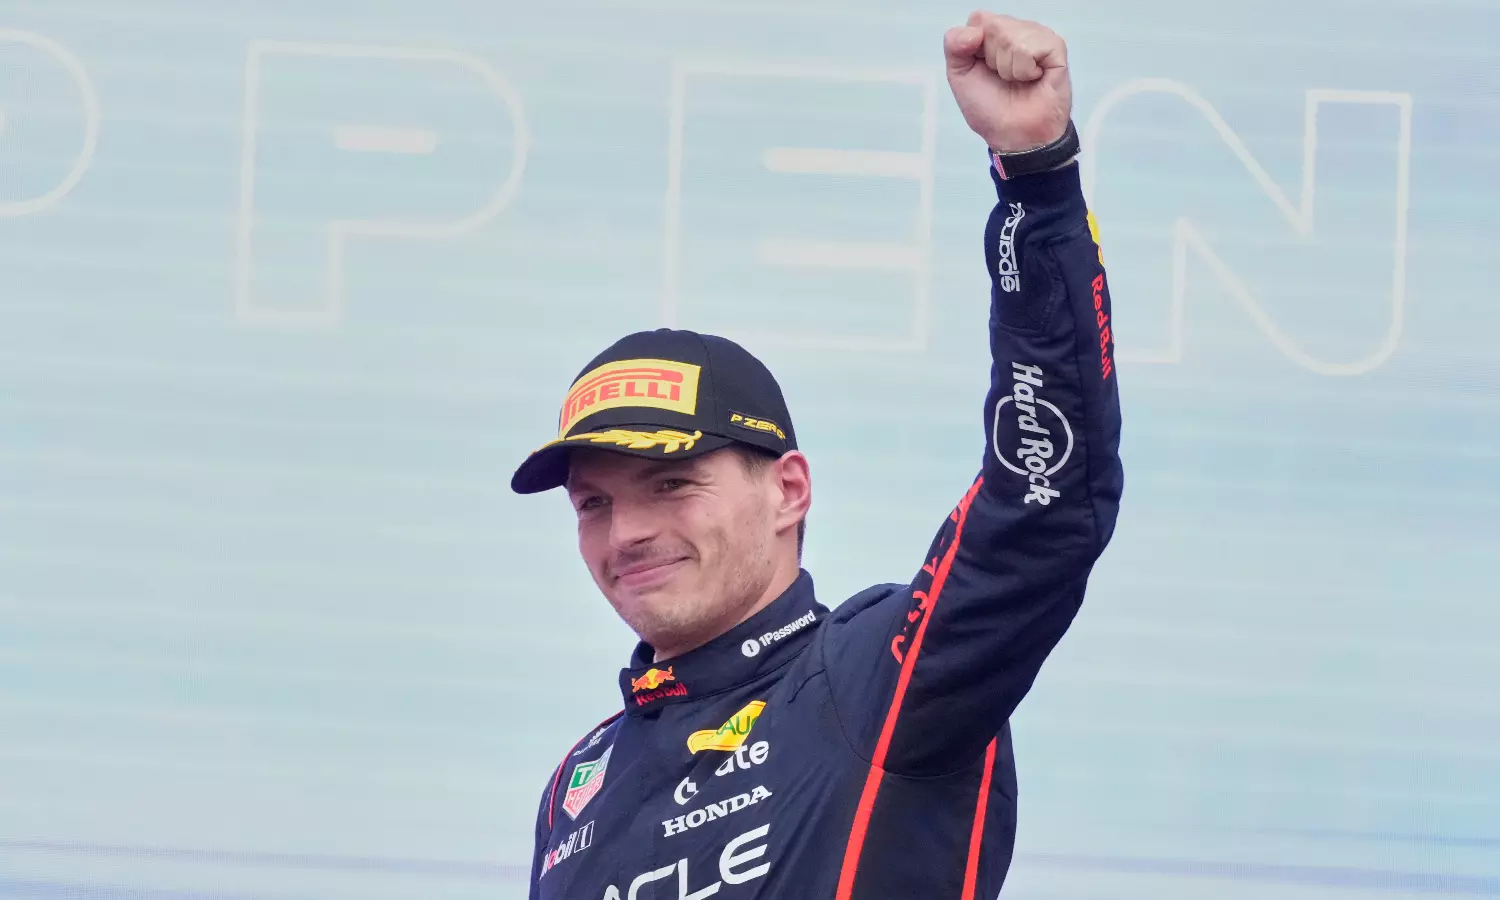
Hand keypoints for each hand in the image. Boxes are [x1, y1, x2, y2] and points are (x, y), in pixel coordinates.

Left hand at [944, 12, 1071, 152]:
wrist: (1013, 135)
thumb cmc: (990, 108)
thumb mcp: (959, 75)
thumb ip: (953, 45)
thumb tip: (973, 31)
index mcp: (993, 34)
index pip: (978, 18)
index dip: (974, 47)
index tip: (983, 69)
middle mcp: (1017, 30)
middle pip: (994, 25)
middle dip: (992, 59)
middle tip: (1003, 78)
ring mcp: (1038, 36)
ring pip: (1010, 36)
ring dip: (1008, 68)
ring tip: (1018, 80)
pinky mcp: (1055, 47)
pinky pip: (1028, 48)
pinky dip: (1024, 70)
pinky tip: (1033, 79)